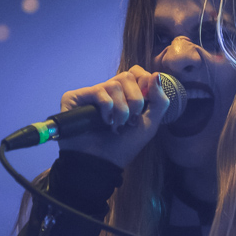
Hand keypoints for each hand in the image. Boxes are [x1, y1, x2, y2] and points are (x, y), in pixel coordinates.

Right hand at [56, 65, 170, 167]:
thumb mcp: (150, 124)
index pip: (137, 73)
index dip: (145, 86)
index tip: (144, 107)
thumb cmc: (124, 146)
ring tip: (115, 126)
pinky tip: (104, 121)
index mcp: (125, 94)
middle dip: (135, 101)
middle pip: (128, 76)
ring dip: (121, 110)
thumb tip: (156, 74)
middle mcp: (107, 91)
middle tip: (130, 121)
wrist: (102, 163)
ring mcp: (91, 94)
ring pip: (115, 84)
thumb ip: (160, 100)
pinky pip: (98, 91)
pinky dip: (107, 108)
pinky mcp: (75, 98)